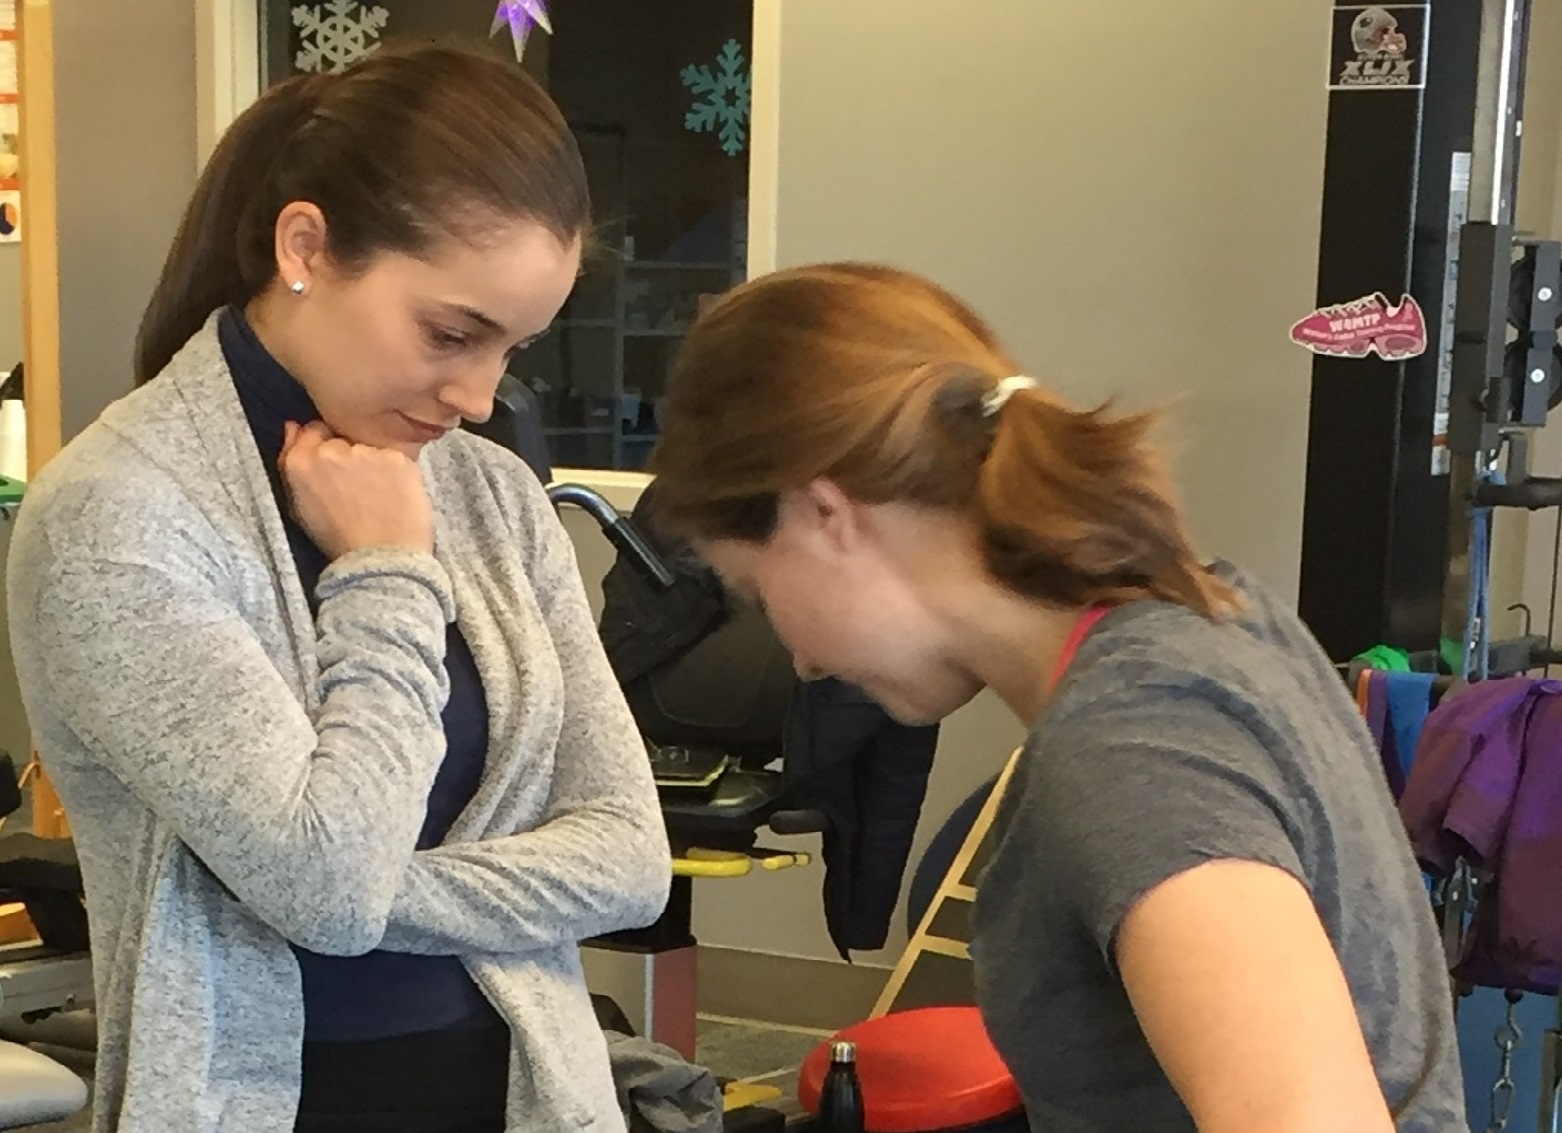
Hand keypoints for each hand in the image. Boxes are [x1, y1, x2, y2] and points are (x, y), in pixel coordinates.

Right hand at [280, 421, 434, 559]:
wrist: (380, 560)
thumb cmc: (338, 541)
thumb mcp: (300, 507)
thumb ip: (291, 462)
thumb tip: (292, 427)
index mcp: (300, 462)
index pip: (312, 431)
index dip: (324, 447)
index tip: (334, 468)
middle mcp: (331, 450)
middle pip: (342, 438)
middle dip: (348, 454)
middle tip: (357, 486)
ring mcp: (367, 452)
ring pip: (370, 447)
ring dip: (373, 463)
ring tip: (378, 496)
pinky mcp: (398, 457)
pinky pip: (395, 458)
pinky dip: (397, 473)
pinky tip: (395, 496)